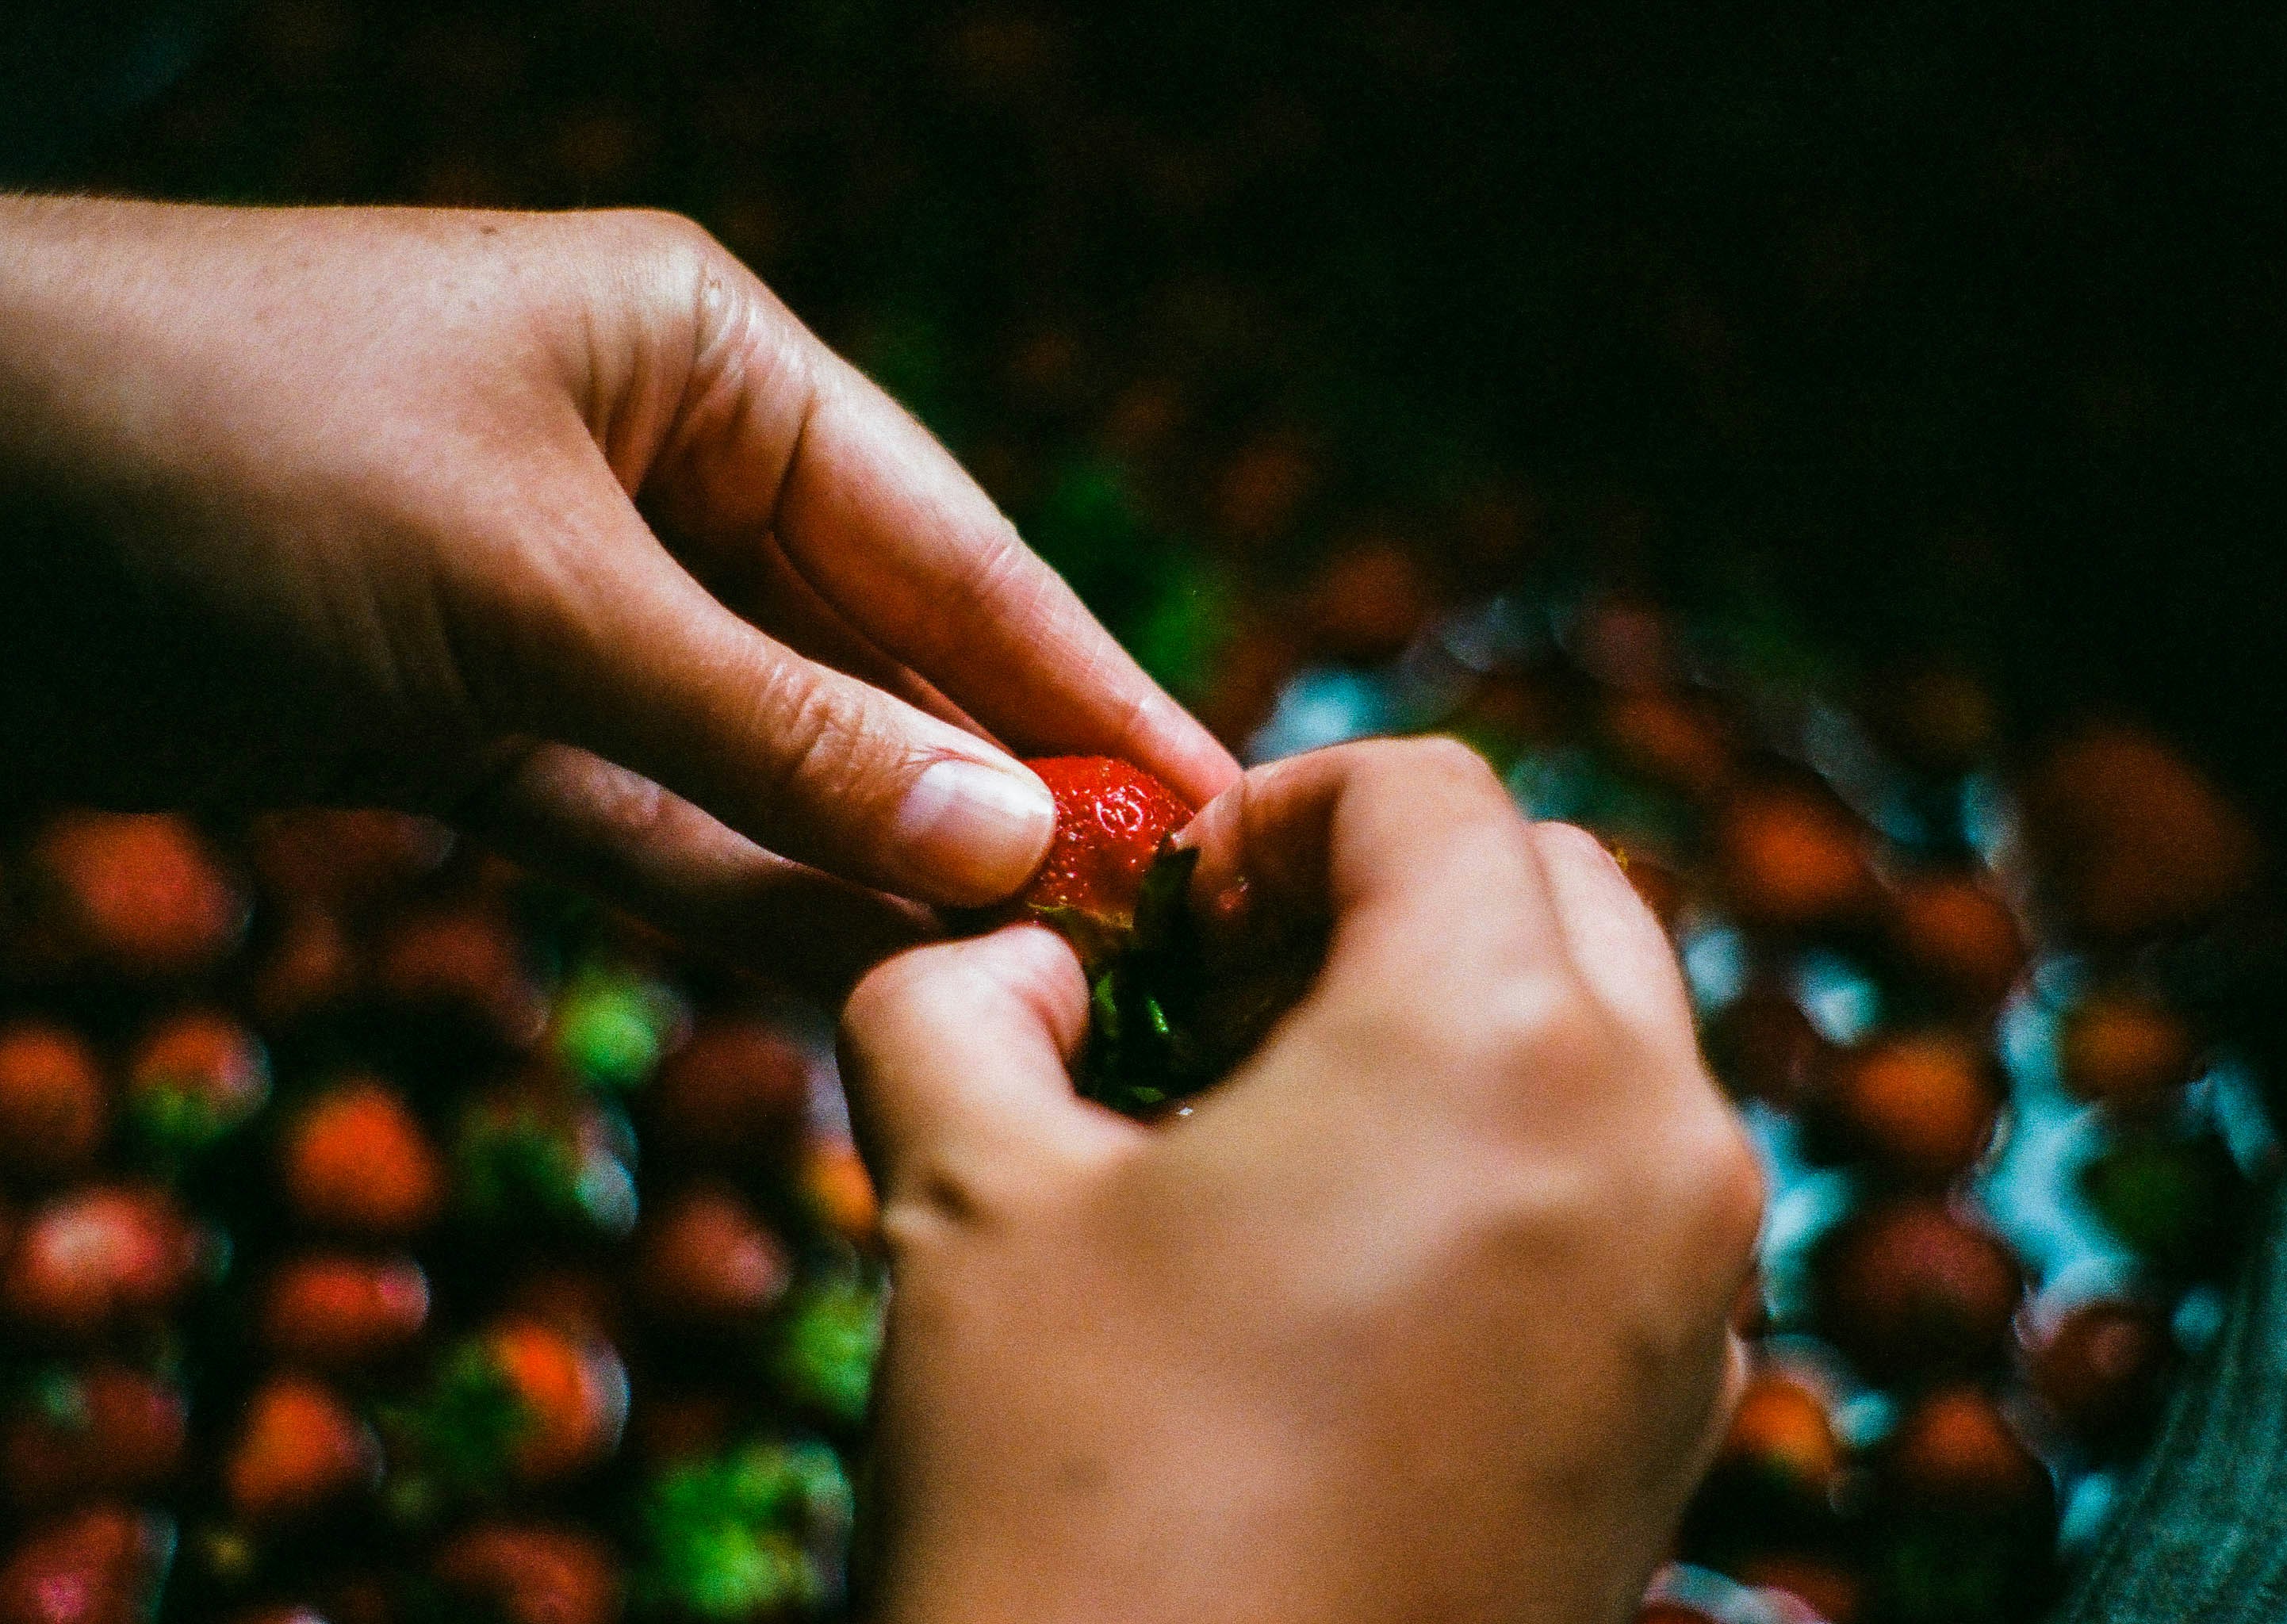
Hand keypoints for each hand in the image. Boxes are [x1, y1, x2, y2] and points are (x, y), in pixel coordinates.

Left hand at [0, 198, 1234, 991]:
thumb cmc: (213, 443)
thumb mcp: (531, 584)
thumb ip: (780, 728)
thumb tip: (1015, 836)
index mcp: (707, 360)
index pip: (954, 548)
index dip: (1090, 690)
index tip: (1224, 808)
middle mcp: (658, 473)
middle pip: (878, 666)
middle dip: (996, 807)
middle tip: (1143, 947)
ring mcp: (563, 607)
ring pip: (770, 768)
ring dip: (878, 881)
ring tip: (1024, 1002)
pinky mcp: (466, 720)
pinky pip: (644, 826)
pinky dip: (736, 904)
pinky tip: (852, 986)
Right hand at [841, 738, 1763, 1622]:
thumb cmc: (1073, 1494)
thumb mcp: (962, 1200)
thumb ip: (963, 998)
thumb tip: (1022, 957)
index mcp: (1496, 1039)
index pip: (1425, 788)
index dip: (1272, 811)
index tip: (1171, 919)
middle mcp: (1656, 1138)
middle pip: (1553, 883)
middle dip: (1386, 896)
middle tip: (1225, 1004)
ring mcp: (1698, 1282)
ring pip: (1612, 1031)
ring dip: (1459, 1016)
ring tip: (1280, 1132)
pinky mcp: (1687, 1402)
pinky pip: (1634, 1181)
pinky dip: (1518, 1147)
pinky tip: (1355, 1262)